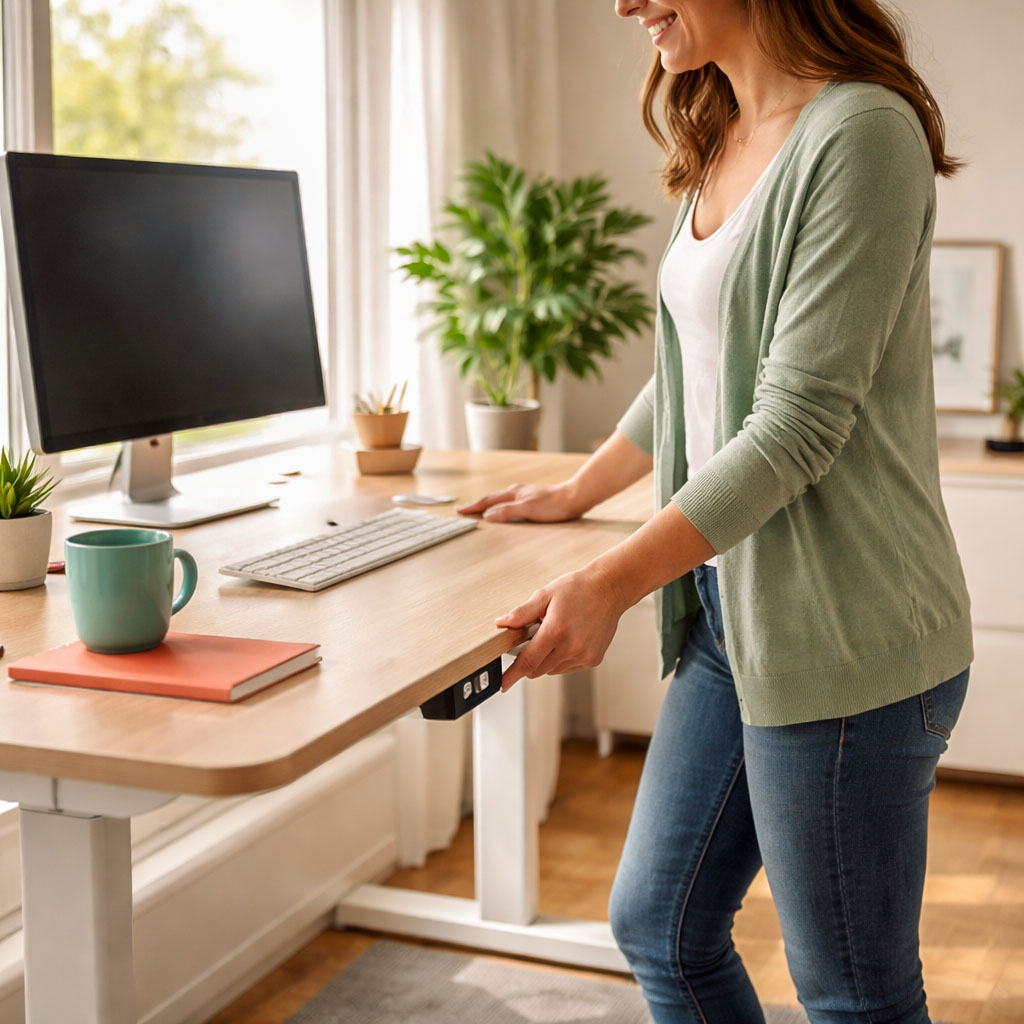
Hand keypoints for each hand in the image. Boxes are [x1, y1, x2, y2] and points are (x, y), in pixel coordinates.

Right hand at [457, 481, 581, 522]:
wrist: (574, 498)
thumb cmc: (553, 505)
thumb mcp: (528, 510)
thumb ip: (507, 512)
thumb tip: (487, 515)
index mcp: (513, 493)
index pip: (487, 501)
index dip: (473, 507)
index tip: (460, 511)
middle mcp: (516, 491)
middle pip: (491, 498)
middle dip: (477, 504)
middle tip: (464, 510)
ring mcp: (524, 494)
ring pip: (500, 499)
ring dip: (488, 504)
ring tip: (479, 509)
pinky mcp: (532, 498)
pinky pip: (509, 501)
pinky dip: (500, 505)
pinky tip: (505, 508)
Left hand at [496, 563, 627, 690]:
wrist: (609, 589)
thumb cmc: (578, 589)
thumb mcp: (545, 595)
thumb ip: (522, 613)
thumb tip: (501, 624)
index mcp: (555, 631)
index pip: (527, 661)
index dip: (512, 675)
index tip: (503, 684)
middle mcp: (571, 647)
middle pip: (537, 669)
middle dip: (529, 659)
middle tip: (535, 637)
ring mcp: (584, 655)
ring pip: (552, 670)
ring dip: (546, 659)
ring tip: (557, 634)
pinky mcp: (593, 659)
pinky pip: (568, 668)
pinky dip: (561, 659)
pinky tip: (569, 639)